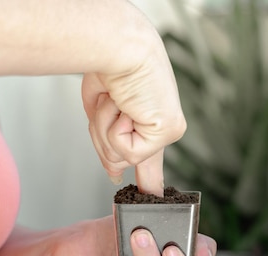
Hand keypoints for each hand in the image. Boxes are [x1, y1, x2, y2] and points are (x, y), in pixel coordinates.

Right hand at [81, 42, 185, 195]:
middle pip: (119, 160)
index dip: (149, 180)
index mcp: (146, 119)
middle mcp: (159, 126)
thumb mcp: (100, 115)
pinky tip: (125, 106)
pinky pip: (127, 151)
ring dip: (105, 127)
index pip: (149, 158)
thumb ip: (108, 147)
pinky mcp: (167, 131)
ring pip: (120, 157)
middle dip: (102, 136)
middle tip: (110, 103)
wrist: (116, 46)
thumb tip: (114, 175)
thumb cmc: (107, 68)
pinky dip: (114, 128)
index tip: (153, 197)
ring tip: (117, 100)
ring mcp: (167, 130)